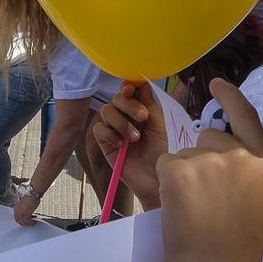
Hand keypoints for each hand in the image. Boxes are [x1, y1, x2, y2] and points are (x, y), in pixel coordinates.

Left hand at [13, 188, 38, 228]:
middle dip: (24, 222)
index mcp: (16, 207)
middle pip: (18, 220)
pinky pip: (27, 222)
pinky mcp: (26, 215)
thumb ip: (23, 207)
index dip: (21, 219)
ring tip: (33, 222)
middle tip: (29, 222)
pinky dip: (31, 223)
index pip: (16, 216)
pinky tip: (34, 221)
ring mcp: (21, 213)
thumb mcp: (25, 202)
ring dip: (28, 223)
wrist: (32, 193)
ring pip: (22, 222)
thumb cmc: (30, 195)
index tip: (25, 219)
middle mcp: (17, 210)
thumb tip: (27, 210)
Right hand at [92, 82, 168, 209]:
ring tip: (135, 138)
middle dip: (129, 105)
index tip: (132, 88)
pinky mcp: (105, 144)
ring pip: (107, 111)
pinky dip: (110, 134)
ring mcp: (114, 130)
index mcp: (140, 110)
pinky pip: (99, 129)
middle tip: (143, 117)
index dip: (129, 87)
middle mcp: (126, 117)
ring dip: (122, 122)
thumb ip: (150, 104)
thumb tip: (143, 83)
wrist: (156, 178)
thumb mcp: (160, 125)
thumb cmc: (162, 152)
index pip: (129, 92)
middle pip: (116, 98)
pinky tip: (122, 145)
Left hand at [157, 79, 262, 261]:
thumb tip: (224, 157)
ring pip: (182, 154)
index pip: (246, 116)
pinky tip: (180, 210)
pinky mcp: (178, 169)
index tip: (215, 84)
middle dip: (200, 160)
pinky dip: (166, 185)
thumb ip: (244, 174)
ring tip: (195, 213)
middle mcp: (239, 154)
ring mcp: (208, 159)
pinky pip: (165, 165)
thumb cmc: (236, 251)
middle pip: (207, 138)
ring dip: (182, 177)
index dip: (229, 97)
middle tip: (205, 202)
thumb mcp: (254, 203)